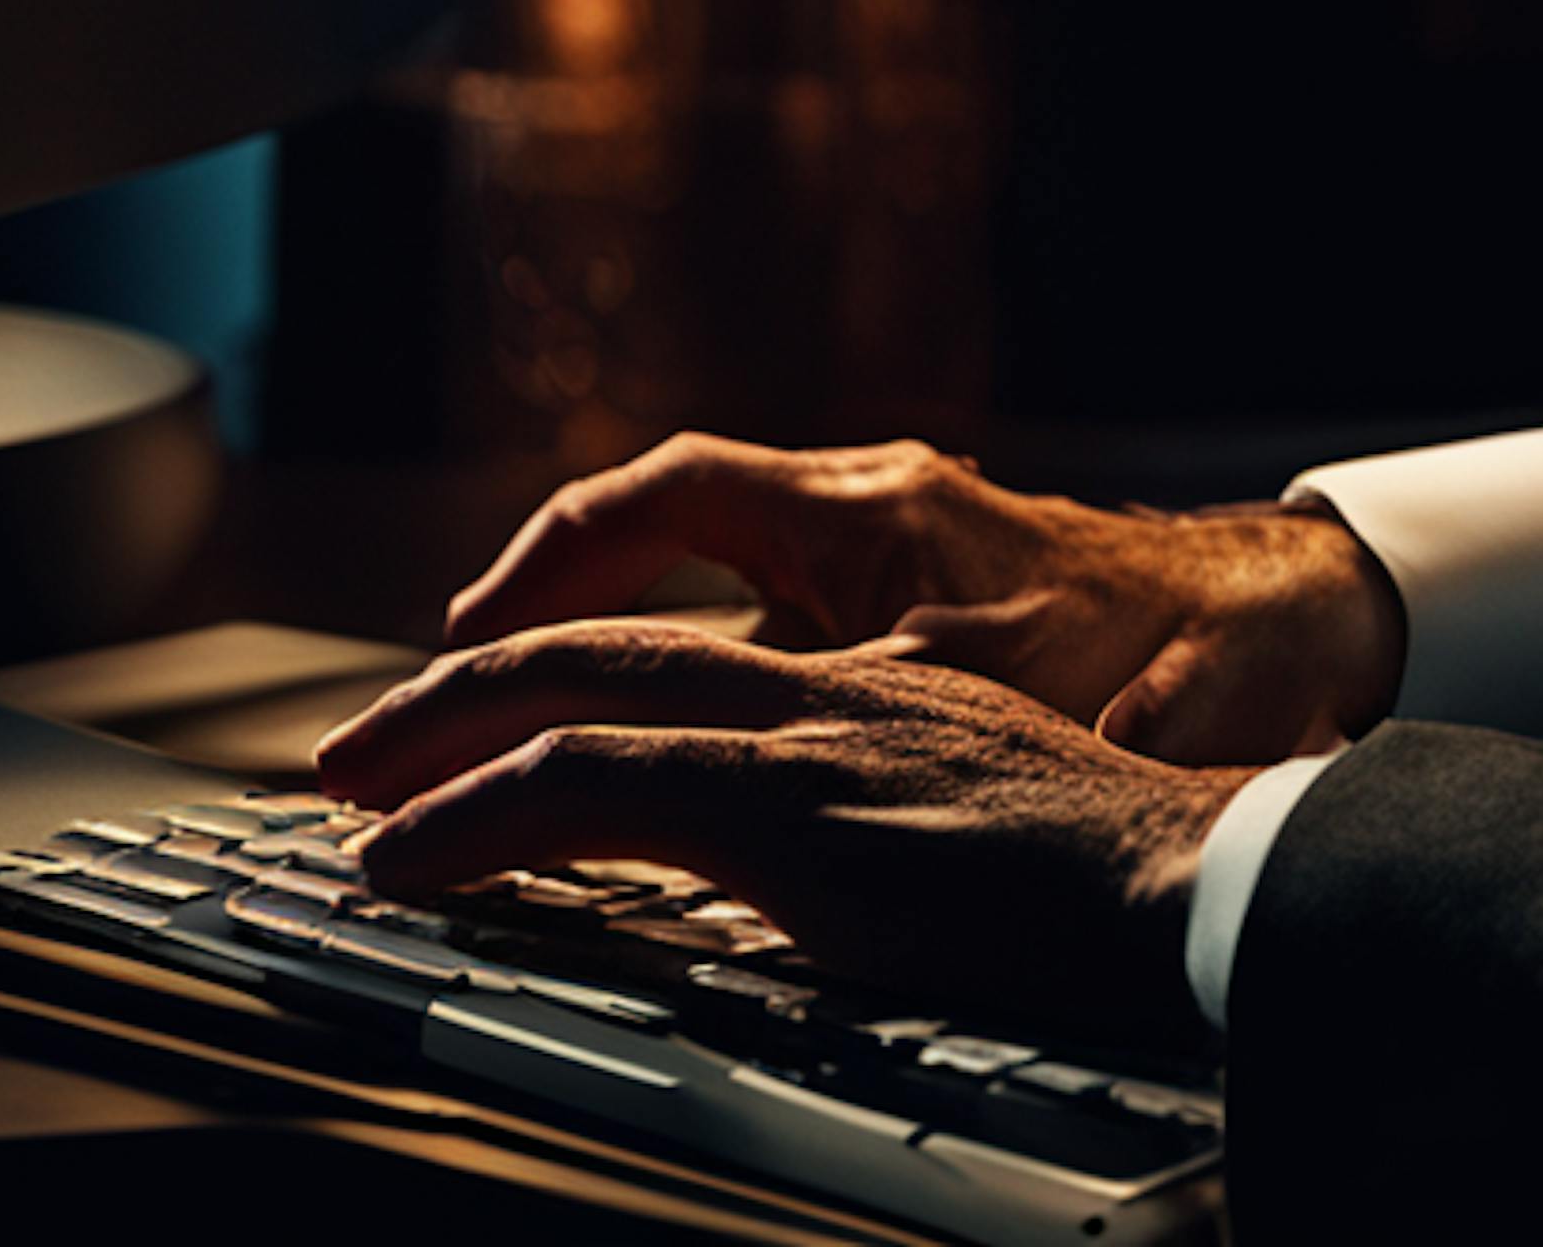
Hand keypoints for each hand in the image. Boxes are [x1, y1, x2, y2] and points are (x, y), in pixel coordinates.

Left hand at [317, 620, 1248, 1046]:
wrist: (1192, 878)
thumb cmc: (1107, 880)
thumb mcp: (972, 830)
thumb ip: (880, 830)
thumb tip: (802, 896)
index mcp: (868, 685)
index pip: (678, 645)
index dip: (560, 669)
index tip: (473, 720)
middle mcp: (827, 684)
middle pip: (606, 646)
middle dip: (463, 689)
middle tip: (357, 750)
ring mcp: (805, 738)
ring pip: (578, 698)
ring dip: (439, 745)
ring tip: (349, 804)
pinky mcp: (789, 810)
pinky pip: (591, 788)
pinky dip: (474, 815)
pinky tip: (404, 864)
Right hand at [427, 431, 1405, 763]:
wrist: (1285, 618)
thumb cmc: (1169, 645)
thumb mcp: (1020, 696)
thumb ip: (902, 727)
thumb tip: (795, 781)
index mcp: (872, 513)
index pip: (668, 494)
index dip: (555, 560)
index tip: (471, 635)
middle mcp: (864, 511)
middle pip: (654, 533)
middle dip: (533, 615)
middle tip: (423, 707)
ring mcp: (884, 554)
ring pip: (700, 580)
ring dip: (600, 646)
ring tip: (491, 741)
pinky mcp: (910, 603)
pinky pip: (756, 617)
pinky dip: (682, 667)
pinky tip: (640, 760)